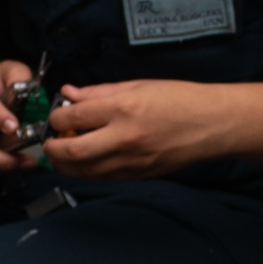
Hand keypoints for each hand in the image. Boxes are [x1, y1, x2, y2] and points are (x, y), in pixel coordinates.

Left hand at [42, 78, 227, 179]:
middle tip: (51, 141)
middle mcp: (124, 138)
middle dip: (52, 148)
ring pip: (83, 171)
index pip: (73, 117)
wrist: (211, 125)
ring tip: (65, 152)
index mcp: (123, 109)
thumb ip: (99, 92)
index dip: (56, 117)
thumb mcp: (137, 85)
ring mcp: (131, 161)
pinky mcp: (137, 175)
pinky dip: (86, 171)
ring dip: (66, 164)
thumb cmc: (180, 100)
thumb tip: (70, 94)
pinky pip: (101, 178)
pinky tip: (86, 160)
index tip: (57, 116)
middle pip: (71, 152)